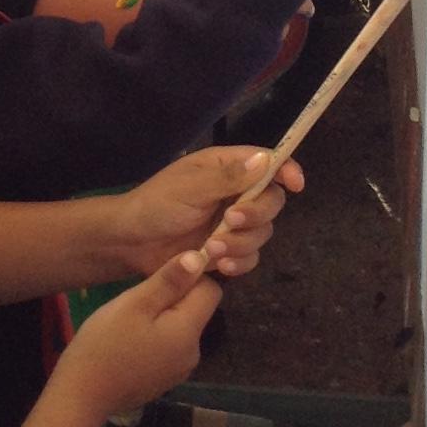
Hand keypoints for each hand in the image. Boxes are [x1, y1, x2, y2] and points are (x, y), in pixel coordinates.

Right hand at [55, 248, 222, 417]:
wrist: (83, 396)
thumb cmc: (105, 344)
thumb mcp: (134, 304)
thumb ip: (169, 281)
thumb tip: (200, 257)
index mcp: (189, 331)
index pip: (212, 290)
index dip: (190, 276)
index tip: (158, 277)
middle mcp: (193, 353)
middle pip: (196, 310)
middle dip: (173, 298)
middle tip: (137, 299)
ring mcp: (179, 370)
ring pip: (180, 328)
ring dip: (162, 318)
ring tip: (129, 320)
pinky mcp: (164, 380)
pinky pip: (169, 347)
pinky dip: (155, 337)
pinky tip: (129, 342)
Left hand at [117, 145, 301, 277]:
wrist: (131, 243)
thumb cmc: (156, 204)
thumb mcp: (190, 187)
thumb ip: (228, 177)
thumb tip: (266, 159)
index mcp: (226, 168)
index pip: (269, 163)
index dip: (286, 170)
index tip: (295, 185)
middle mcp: (235, 193)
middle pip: (272, 201)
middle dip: (256, 215)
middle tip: (230, 222)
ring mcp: (232, 224)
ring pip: (262, 233)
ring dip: (242, 243)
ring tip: (214, 249)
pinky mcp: (227, 251)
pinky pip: (250, 257)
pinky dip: (240, 263)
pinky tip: (221, 266)